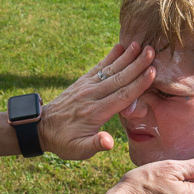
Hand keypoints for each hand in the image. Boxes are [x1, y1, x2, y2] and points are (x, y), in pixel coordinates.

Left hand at [39, 42, 154, 159]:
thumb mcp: (78, 150)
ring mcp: (86, 86)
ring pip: (110, 70)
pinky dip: (110, 56)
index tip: (152, 71)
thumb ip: (95, 144)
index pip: (122, 95)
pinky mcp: (82, 82)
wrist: (41, 128)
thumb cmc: (64, 142)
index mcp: (96, 112)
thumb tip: (109, 142)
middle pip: (119, 78)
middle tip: (151, 50)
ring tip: (139, 44)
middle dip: (137, 64)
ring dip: (126, 57)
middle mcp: (92, 95)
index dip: (139, 83)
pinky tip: (120, 47)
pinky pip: (98, 67)